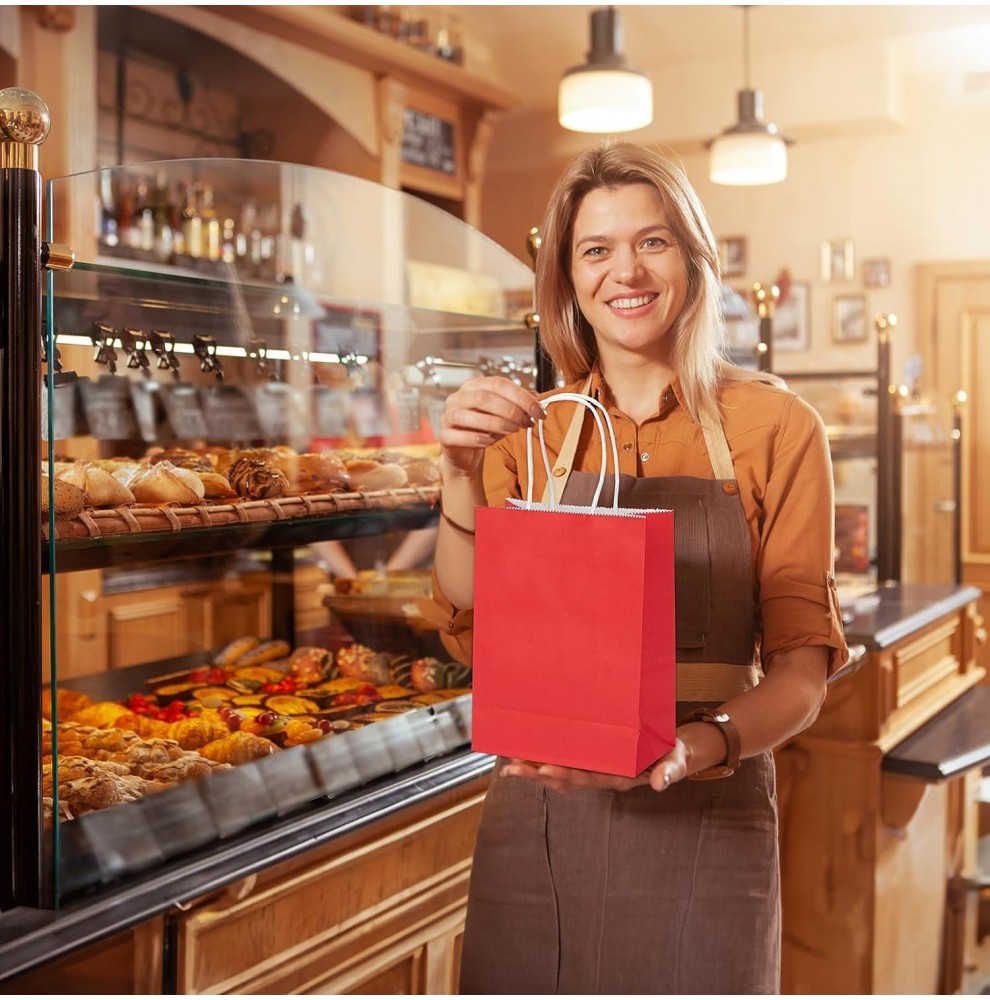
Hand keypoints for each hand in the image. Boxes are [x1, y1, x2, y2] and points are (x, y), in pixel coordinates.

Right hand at [439, 376, 545, 478]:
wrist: (465, 454)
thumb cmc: (484, 430)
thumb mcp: (504, 414)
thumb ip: (518, 404)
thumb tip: (536, 398)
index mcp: (473, 386)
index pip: (499, 384)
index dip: (522, 397)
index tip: (539, 411)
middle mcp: (458, 398)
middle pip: (484, 397)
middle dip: (510, 410)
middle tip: (527, 421)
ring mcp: (448, 416)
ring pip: (468, 415)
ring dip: (495, 423)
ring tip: (513, 430)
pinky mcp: (444, 436)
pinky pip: (458, 436)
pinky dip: (476, 438)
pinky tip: (489, 442)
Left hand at [501, 740, 691, 793]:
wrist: (673, 754)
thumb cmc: (672, 756)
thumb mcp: (675, 762)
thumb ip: (669, 771)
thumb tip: (661, 784)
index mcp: (619, 777)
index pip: (588, 778)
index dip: (566, 776)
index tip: (545, 771)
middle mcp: (603, 776)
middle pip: (566, 779)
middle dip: (538, 775)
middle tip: (512, 768)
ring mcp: (597, 769)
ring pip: (562, 774)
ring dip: (536, 771)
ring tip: (510, 765)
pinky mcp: (594, 760)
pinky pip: (568, 762)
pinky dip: (546, 760)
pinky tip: (528, 754)